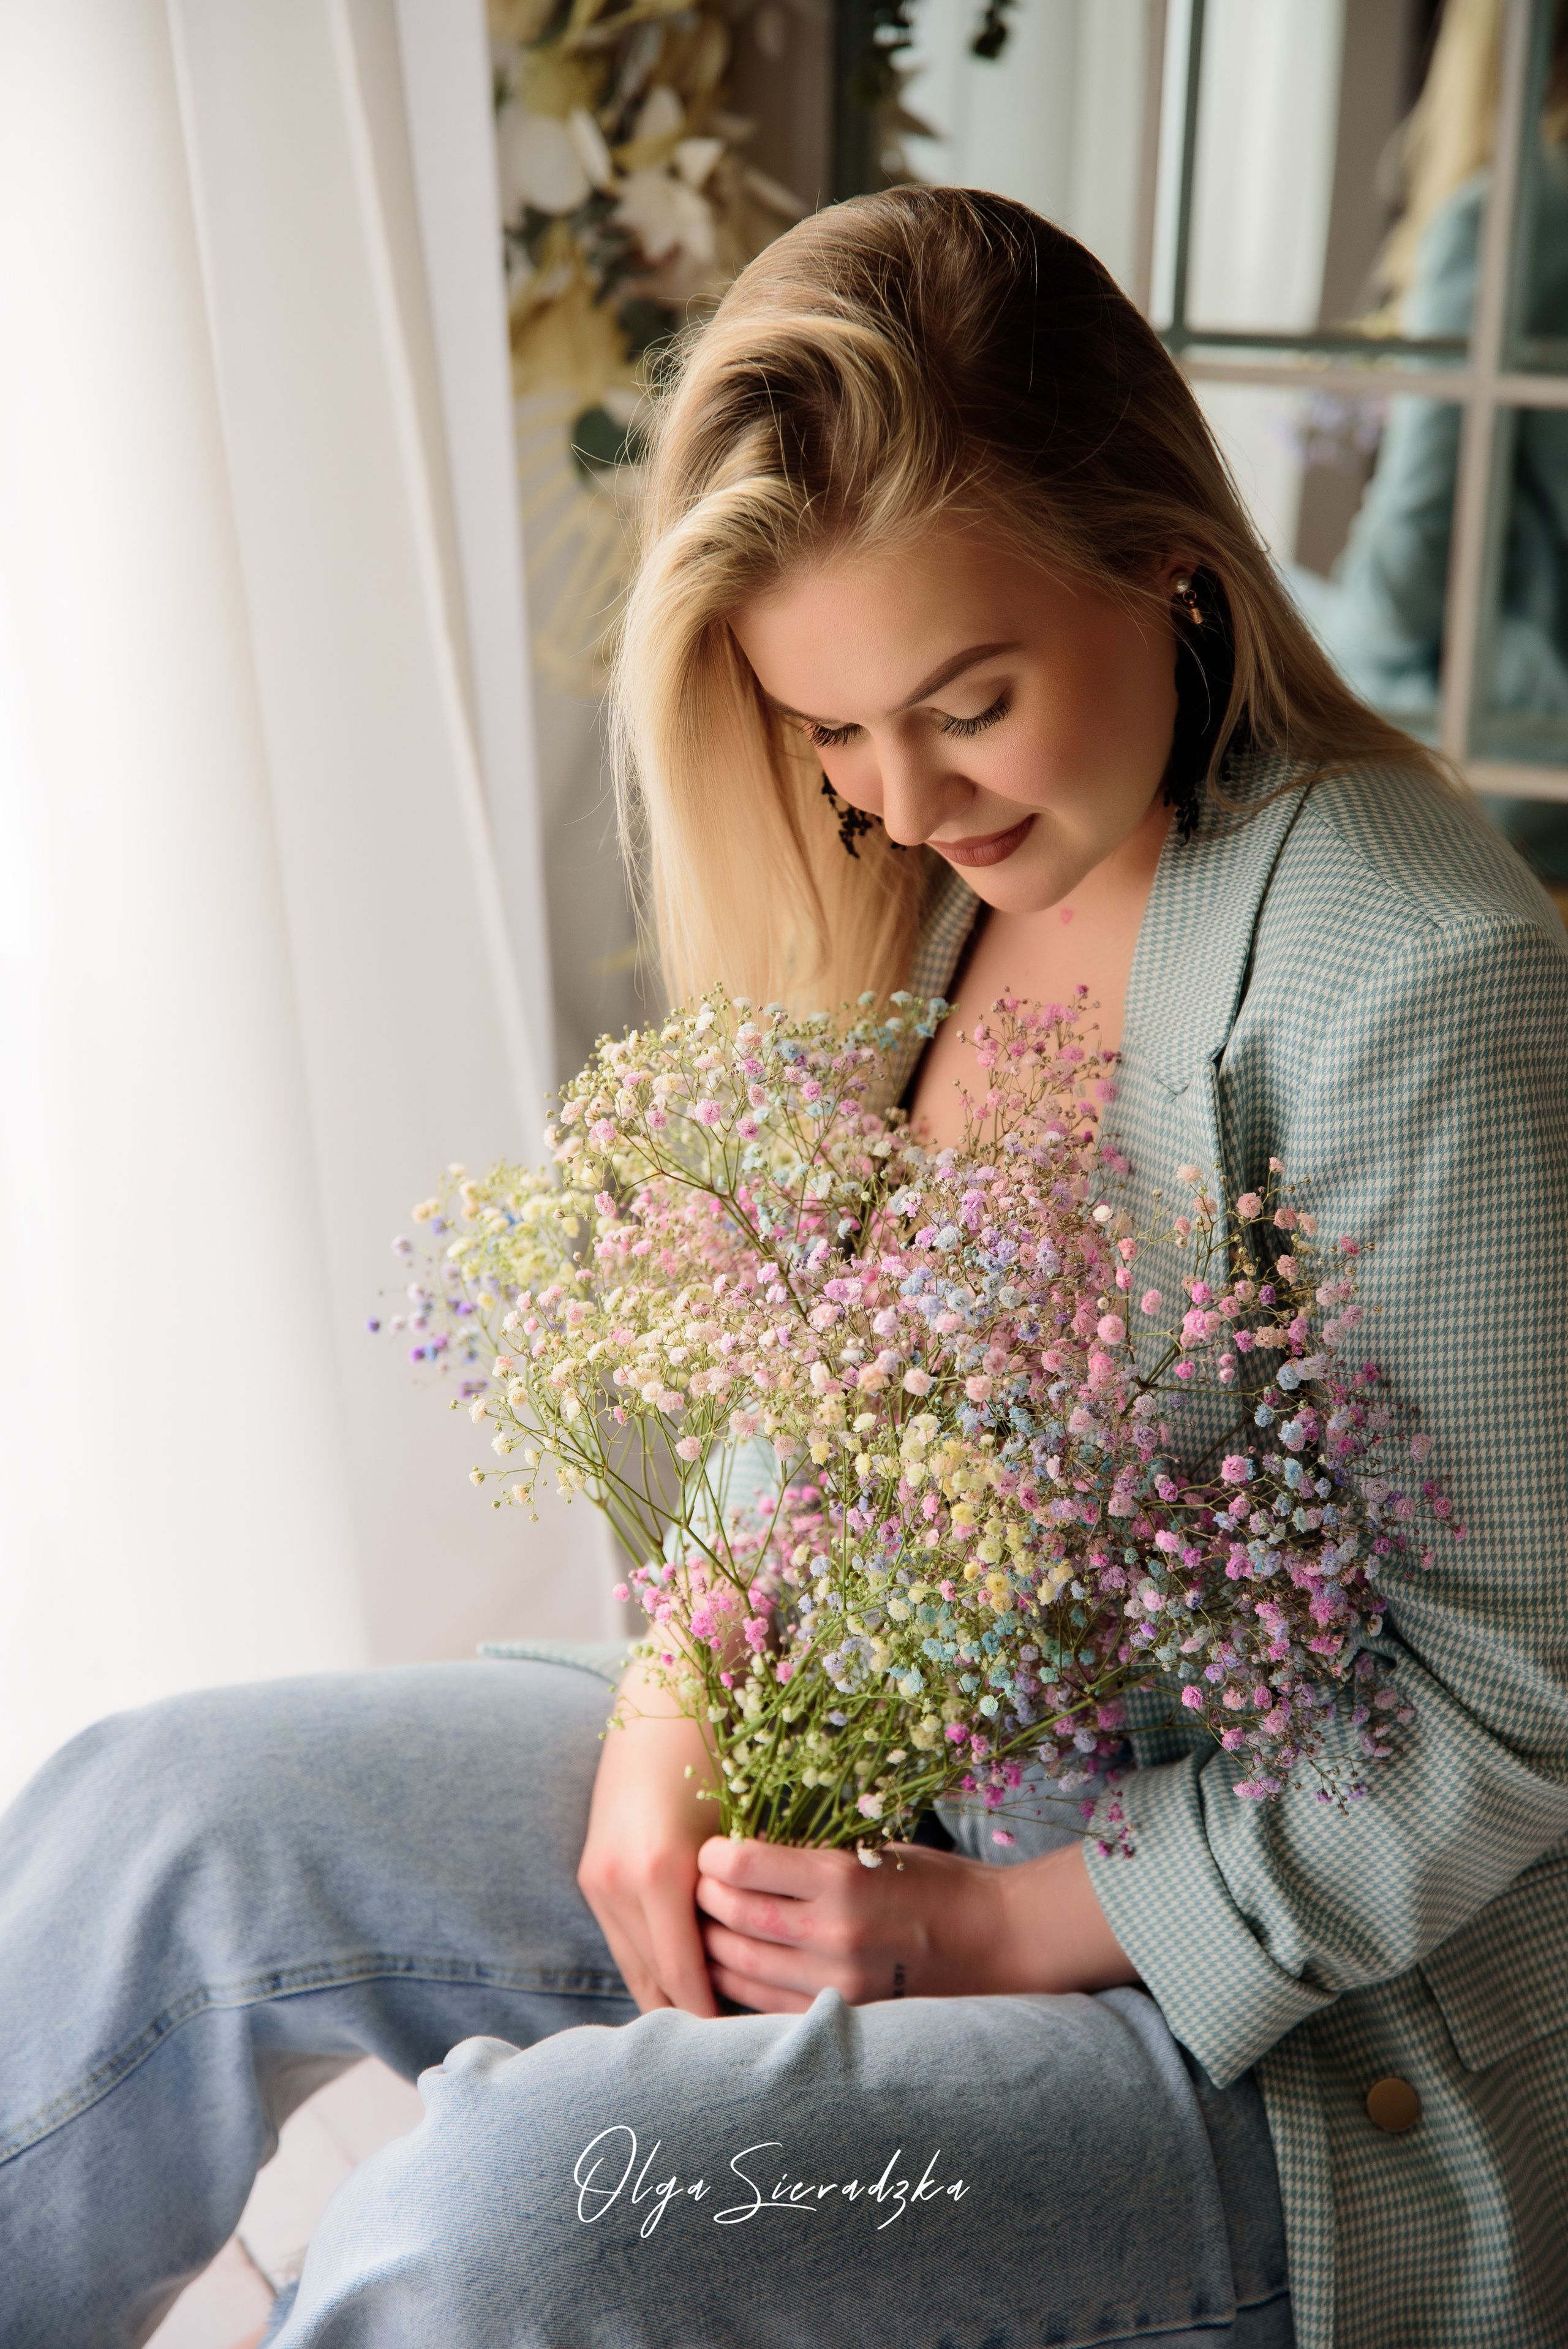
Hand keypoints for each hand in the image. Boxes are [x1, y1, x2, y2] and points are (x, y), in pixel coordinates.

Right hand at [576, 1658, 724, 2017]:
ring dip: (671, 1992)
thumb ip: (742, 1904)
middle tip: (742, 2043)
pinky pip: (623, 1938)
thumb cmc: (724, 1755)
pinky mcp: (589, 1871)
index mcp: (659, 1874)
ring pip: (634, 1967)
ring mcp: (596, 1878)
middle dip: (695, 2017)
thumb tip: (764, 1973)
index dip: (718, 2021)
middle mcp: (617, 1882)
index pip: (685, 1982)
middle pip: (654, 1985)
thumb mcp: (741, 1832)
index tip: (753, 2044)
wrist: (665, 1695)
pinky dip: (654, 1960)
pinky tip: (693, 1970)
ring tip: (721, 2013)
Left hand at [694, 1833, 1140, 2011]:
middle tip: (695, 1887)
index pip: (742, 1867)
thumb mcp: (877, 1849)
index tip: (710, 1849)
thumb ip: (814, 1858)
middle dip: (703, 1900)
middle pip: (733, 1918)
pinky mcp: (844, 2016)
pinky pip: (768, 2006)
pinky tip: (730, 1967)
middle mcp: (834, 1934)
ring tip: (704, 1927)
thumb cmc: (937, 1882)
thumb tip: (743, 1853)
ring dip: (711, 1947)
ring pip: (740, 1968)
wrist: (1001, 1941)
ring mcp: (837, 1984)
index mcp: (843, 1879)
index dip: (713, 1856)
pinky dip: (739, 1986)